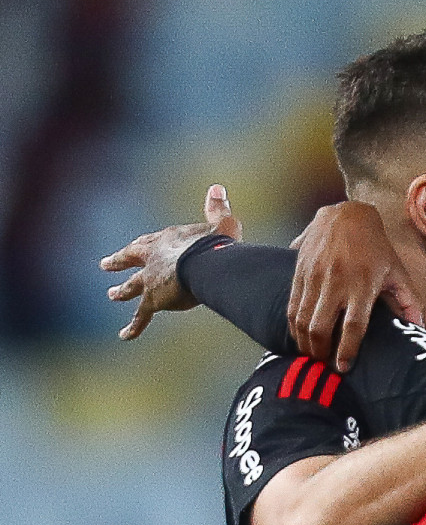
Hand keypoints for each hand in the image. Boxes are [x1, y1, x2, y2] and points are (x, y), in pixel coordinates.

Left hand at [98, 184, 241, 338]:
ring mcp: (149, 281)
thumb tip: (217, 189)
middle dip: (118, 262)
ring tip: (111, 294)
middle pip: (131, 259)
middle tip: (105, 265)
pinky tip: (124, 336)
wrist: (204, 265)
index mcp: (165, 240)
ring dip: (121, 291)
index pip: (149, 242)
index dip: (143, 245)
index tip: (134, 247)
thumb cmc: (216, 244)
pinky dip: (134, 327)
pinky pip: (142, 316)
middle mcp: (151, 259)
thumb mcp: (221, 224)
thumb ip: (217, 209)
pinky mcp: (153, 300)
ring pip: (131, 287)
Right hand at [288, 200, 420, 370]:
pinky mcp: (298, 272)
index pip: (353, 326)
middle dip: (320, 352)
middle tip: (324, 365)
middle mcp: (336, 282)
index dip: (347, 350)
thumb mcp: (397, 273)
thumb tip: (423, 329)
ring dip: (305, 343)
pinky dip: (293, 326)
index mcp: (362, 285)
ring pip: (302, 320)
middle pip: (321, 327)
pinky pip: (292, 306)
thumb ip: (409, 302)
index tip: (343, 367)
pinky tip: (300, 337)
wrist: (346, 215)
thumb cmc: (376, 248)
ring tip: (312, 356)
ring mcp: (314, 277)